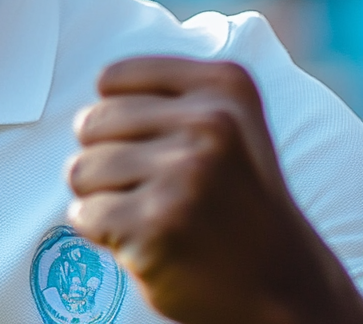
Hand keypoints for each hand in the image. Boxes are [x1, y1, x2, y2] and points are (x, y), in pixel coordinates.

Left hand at [67, 57, 362, 323]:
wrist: (284, 287)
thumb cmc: (234, 198)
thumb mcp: (224, 120)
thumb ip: (164, 94)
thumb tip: (91, 97)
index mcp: (223, 86)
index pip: (111, 79)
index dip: (117, 116)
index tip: (155, 144)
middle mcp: (209, 124)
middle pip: (91, 122)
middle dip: (106, 158)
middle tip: (156, 188)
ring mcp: (184, 174)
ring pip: (81, 168)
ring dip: (103, 197)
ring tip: (153, 214)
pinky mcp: (158, 224)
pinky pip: (84, 213)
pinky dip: (102, 232)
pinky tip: (146, 240)